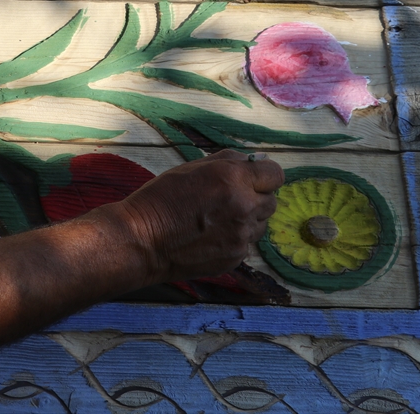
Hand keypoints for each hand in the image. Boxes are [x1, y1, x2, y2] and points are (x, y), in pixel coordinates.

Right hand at [109, 150, 283, 282]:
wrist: (143, 240)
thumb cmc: (162, 198)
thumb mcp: (192, 167)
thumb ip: (227, 161)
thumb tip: (252, 161)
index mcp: (233, 179)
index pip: (275, 174)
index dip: (264, 174)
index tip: (252, 177)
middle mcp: (244, 207)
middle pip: (272, 200)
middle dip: (256, 197)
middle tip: (231, 198)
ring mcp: (241, 236)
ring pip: (261, 224)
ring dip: (248, 219)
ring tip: (219, 218)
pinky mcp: (236, 257)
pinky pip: (247, 243)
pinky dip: (235, 238)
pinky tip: (211, 235)